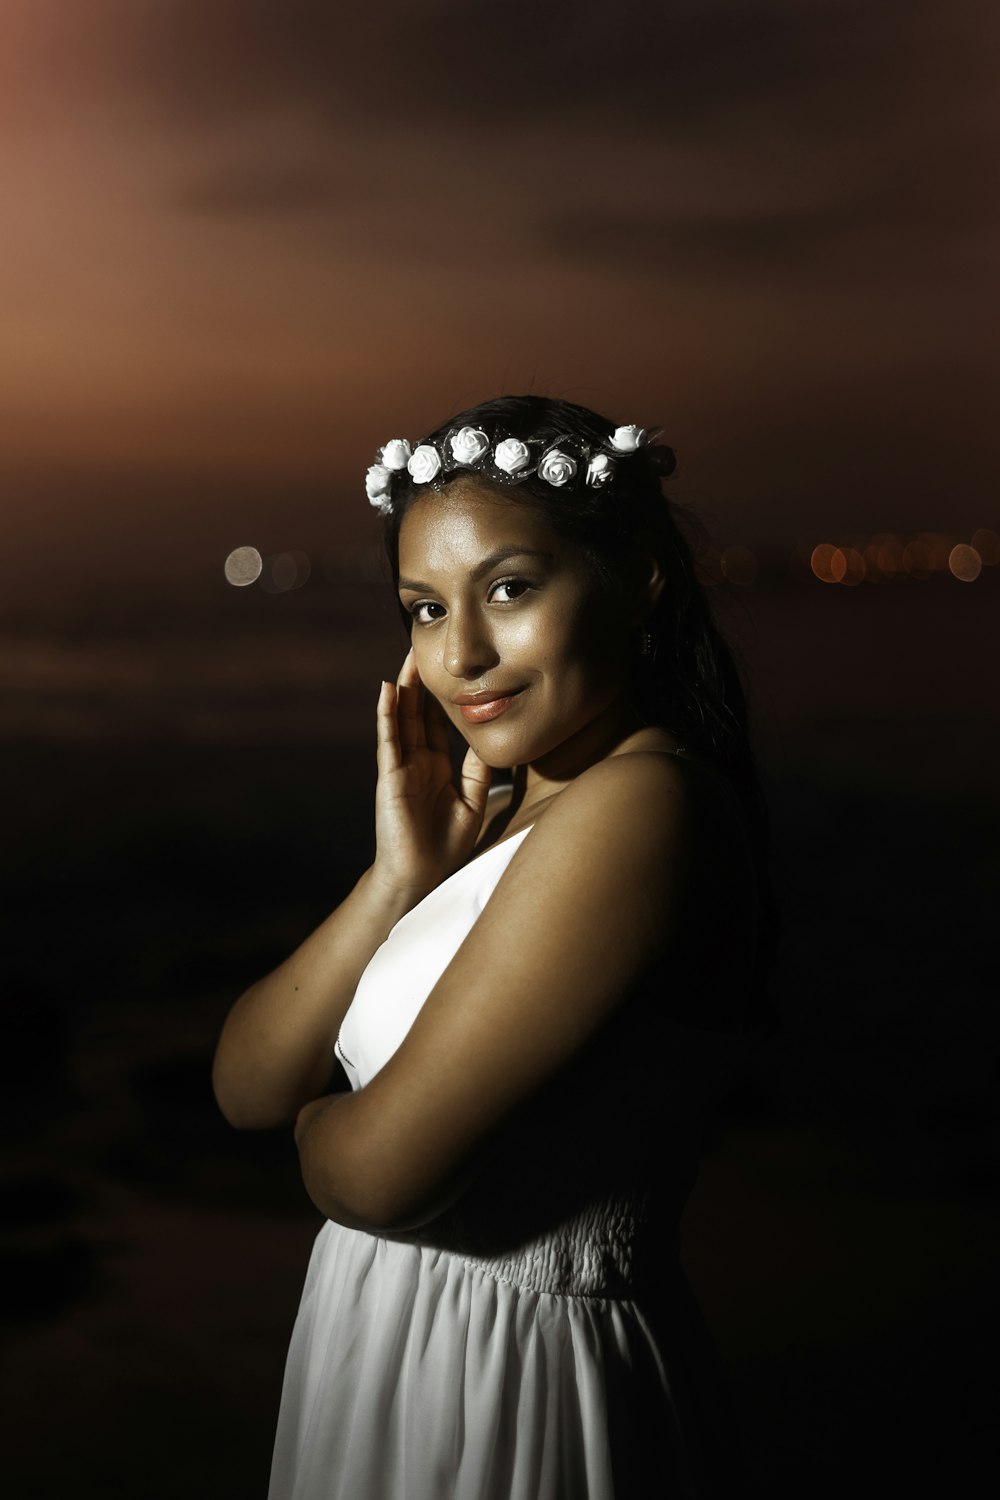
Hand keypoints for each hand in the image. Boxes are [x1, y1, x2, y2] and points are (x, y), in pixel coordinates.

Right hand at [372, 649, 491, 900]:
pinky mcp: (391, 777)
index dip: (441, 694)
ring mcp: (402, 767)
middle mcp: (417, 761)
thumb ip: (478, 769)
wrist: (421, 876)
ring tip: (408, 656)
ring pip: (402, 718)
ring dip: (403, 687)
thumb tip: (489, 737)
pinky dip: (387, 714)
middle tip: (425, 646)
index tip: (449, 667)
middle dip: (421, 681)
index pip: (437, 722)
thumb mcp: (472, 800)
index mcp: (437, 766)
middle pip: (418, 712)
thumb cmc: (445, 845)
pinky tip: (388, 690)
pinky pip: (389, 740)